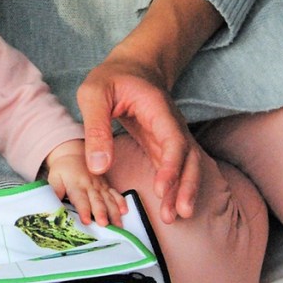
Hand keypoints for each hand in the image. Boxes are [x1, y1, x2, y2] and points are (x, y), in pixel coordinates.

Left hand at [44, 150, 126, 226]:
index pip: (80, 199)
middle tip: (105, 225)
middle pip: (97, 200)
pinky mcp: (107, 186)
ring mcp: (100, 185)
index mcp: (76, 184)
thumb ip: (54, 191)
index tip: (86, 221)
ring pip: (109, 199)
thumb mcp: (54, 178)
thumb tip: (51, 206)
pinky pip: (116, 193)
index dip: (84, 210)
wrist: (74, 155)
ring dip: (114, 212)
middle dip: (101, 213)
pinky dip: (121, 202)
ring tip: (118, 226)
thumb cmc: (62, 171)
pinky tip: (125, 212)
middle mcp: (90, 185)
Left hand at [75, 57, 200, 223]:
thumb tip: (98, 167)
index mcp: (157, 109)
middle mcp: (171, 124)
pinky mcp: (162, 145)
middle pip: (189, 157)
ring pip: (186, 165)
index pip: (173, 140)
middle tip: (178, 213)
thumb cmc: (111, 77)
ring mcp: (170, 135)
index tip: (162, 188)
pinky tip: (170, 206)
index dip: (171, 166)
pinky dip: (174, 187)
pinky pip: (174, 168)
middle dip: (186, 185)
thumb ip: (96, 128)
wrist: (132, 66)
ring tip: (175, 216)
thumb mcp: (94, 94)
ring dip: (184, 190)